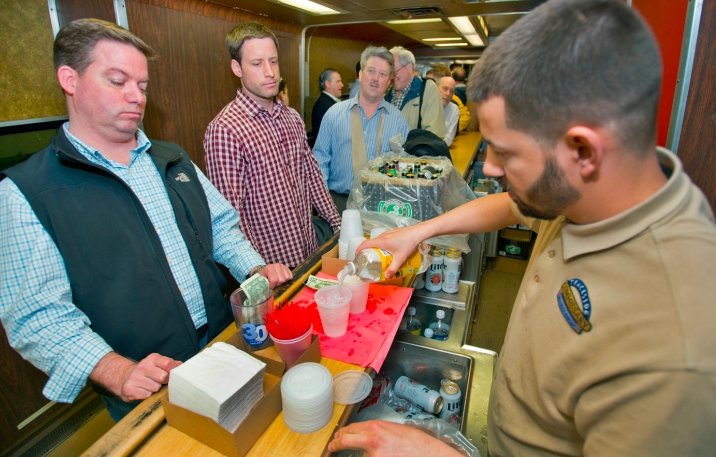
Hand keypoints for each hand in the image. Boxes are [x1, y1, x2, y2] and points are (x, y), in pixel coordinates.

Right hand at [91, 352, 181, 401]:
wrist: (123, 376)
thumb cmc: (146, 371)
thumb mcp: (158, 364)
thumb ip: (171, 364)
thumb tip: (182, 366)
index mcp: (152, 359)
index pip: (168, 363)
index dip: (173, 371)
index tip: (172, 375)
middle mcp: (142, 367)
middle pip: (163, 377)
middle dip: (164, 382)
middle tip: (160, 382)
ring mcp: (134, 378)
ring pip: (155, 388)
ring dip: (155, 390)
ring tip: (150, 387)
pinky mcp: (128, 389)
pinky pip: (146, 395)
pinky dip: (147, 395)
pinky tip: (143, 391)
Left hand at [260, 263, 292, 287]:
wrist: (266, 271)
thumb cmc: (264, 278)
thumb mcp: (261, 281)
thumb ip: (263, 285)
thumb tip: (266, 293)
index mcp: (269, 268)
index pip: (274, 280)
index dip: (272, 285)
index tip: (270, 286)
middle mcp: (276, 265)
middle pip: (281, 280)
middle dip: (277, 284)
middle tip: (274, 283)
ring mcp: (282, 266)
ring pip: (287, 278)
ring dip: (282, 282)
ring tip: (277, 281)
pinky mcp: (287, 268)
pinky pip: (290, 276)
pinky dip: (287, 279)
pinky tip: (282, 278)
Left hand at [327, 420, 464, 456]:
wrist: (432, 456)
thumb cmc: (420, 444)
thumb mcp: (397, 430)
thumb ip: (380, 431)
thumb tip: (368, 435)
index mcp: (377, 428)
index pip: (351, 428)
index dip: (342, 433)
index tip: (338, 436)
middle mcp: (373, 441)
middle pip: (345, 439)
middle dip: (336, 443)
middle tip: (332, 446)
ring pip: (360, 455)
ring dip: (363, 455)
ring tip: (378, 453)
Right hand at [358, 226, 425, 278]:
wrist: (418, 233)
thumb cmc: (408, 244)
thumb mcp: (400, 258)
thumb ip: (393, 268)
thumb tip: (386, 276)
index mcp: (381, 242)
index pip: (365, 244)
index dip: (358, 249)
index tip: (356, 255)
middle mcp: (382, 236)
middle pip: (370, 242)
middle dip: (366, 250)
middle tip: (366, 258)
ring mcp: (387, 233)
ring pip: (376, 240)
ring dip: (373, 247)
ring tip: (376, 255)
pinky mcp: (392, 232)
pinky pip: (382, 238)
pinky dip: (380, 244)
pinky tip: (387, 250)